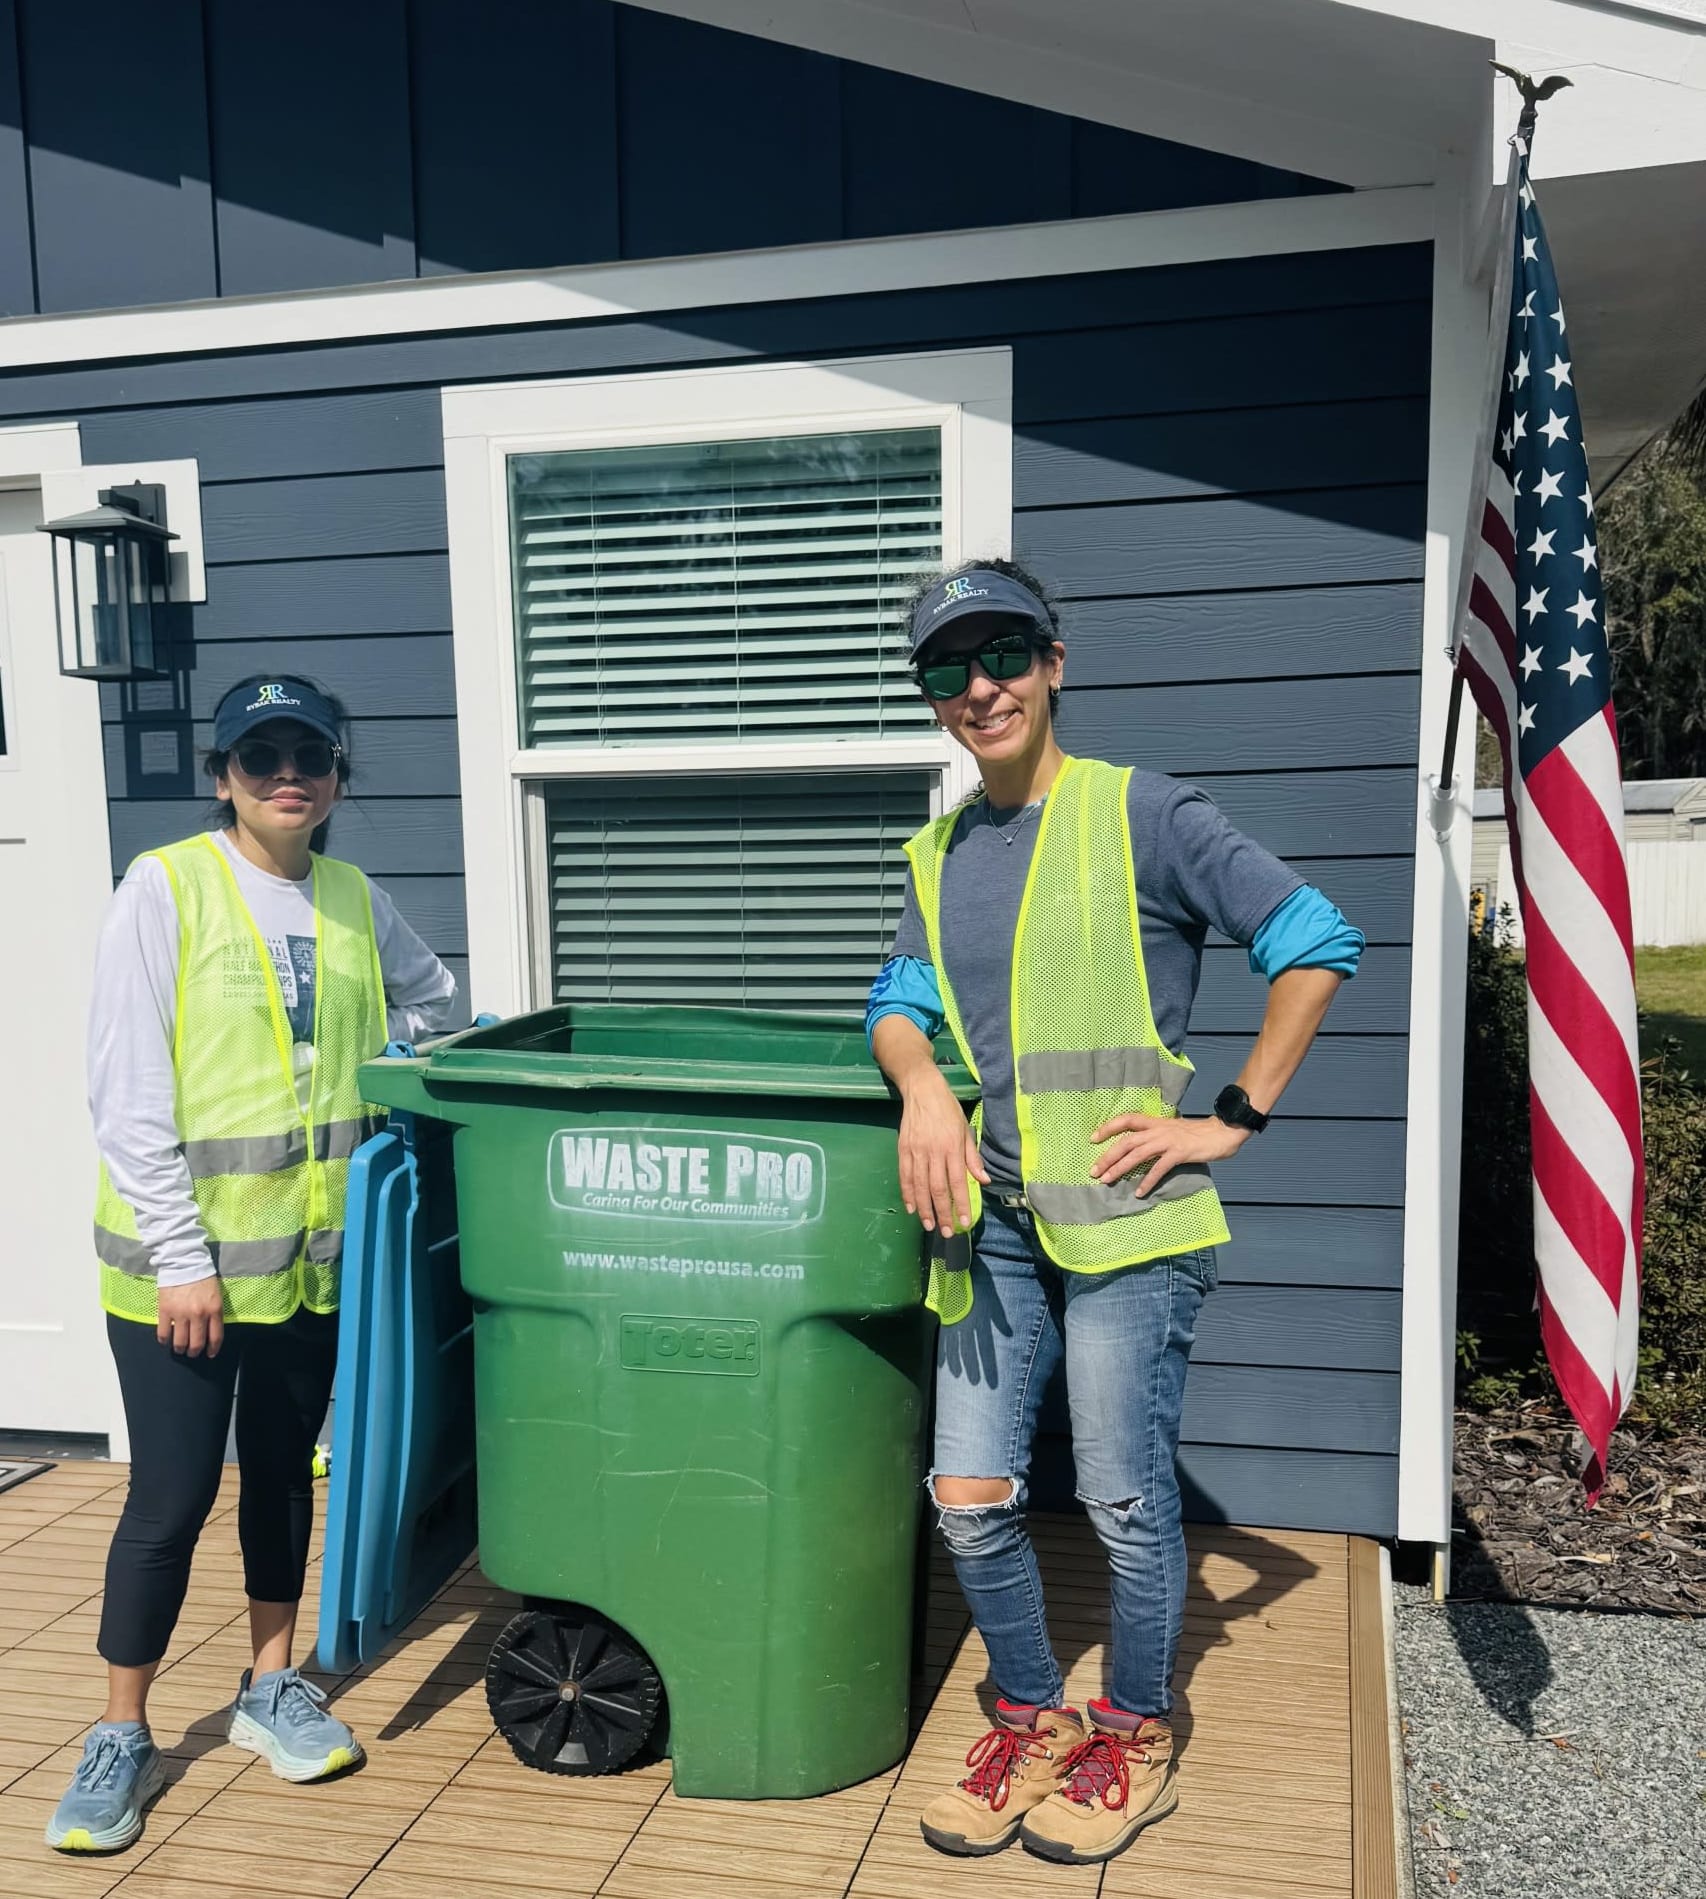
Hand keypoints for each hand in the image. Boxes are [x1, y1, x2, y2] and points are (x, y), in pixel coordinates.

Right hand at [157, 1278, 224, 1357]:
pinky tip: (166, 1340)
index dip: (212, 1349)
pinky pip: (164, 1333)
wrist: (184, 1262)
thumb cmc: (202, 1277)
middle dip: (194, 1352)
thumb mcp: (216, 1294)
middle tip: (192, 1353)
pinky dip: (164, 1340)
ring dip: (180, 1349)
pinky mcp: (165, 1311)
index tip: (210, 1354)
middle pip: (196, 1343)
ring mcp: (181, 1314)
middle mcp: (199, 1314)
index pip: (215, 1337)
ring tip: (179, 1348)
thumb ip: (214, 1312)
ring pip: (180, 1342)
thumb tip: (210, 1330)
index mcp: (214, 1309)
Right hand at [897, 1072, 990, 1235]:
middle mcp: (934, 1152)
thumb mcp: (965, 1129)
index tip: (965, 1222)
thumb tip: (984, 1181)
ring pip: (920, 1186)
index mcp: (952, 1147)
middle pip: (938, 1189)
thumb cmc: (948, 1109)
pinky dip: (907, 1194)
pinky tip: (911, 1208)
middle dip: (943, 1213)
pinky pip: (905, 1176)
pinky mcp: (903, 1150)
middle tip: (948, 1232)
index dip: (961, 1204)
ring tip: (930, 1226)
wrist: (922, 1089)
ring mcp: (916, 1152)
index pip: (958, 1182)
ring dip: (924, 1209)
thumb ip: (972, 1157)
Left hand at [1090, 1112, 1247, 1198]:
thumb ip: (1157, 1136)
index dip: (1108, 1127)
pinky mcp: (1179, 1153)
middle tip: (1094, 1172)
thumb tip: (1140, 1148)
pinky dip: (1148, 1181)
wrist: (1222, 1132)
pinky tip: (1139, 1192)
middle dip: (1108, 1156)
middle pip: (1126, 1141)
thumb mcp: (1173, 1129)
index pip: (1126, 1119)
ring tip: (1107, 1181)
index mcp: (1155, 1122)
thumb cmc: (1198, 1133)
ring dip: (1120, 1168)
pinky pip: (1159, 1168)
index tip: (1093, 1138)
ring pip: (1137, 1154)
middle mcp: (1158, 1130)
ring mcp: (1168, 1141)